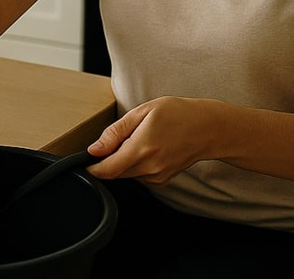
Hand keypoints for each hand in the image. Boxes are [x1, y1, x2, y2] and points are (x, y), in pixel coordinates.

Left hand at [86, 96, 214, 186]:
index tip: (85, 160)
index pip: (106, 170)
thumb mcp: (142, 112)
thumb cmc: (178, 114)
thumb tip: (94, 150)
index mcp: (141, 149)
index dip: (91, 167)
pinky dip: (137, 164)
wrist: (208, 128)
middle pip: (114, 172)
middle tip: (122, 137)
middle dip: (109, 159)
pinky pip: (139, 175)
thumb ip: (115, 133)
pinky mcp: (162, 180)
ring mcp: (157, 176)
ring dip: (124, 161)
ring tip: (140, 139)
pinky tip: (150, 148)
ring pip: (126, 174)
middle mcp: (149, 168)